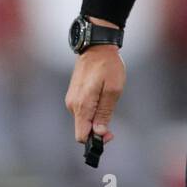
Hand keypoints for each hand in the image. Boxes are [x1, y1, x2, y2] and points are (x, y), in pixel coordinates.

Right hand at [64, 21, 125, 147]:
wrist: (96, 46)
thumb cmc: (108, 66)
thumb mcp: (113, 89)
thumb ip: (104, 112)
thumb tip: (98, 132)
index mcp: (82, 105)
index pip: (81, 136)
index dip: (95, 140)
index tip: (110, 134)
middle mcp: (73, 105)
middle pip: (82, 130)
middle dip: (97, 131)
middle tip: (112, 121)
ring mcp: (72, 99)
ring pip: (83, 120)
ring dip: (95, 119)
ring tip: (108, 102)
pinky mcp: (74, 95)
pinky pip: (82, 111)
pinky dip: (92, 112)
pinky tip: (102, 98)